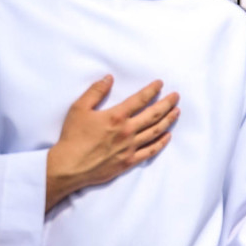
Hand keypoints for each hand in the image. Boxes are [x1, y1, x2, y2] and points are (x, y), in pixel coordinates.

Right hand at [45, 76, 179, 211]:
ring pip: (155, 131)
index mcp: (117, 116)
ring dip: (168, 120)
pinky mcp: (129, 161)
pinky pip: (150, 151)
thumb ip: (95, 91)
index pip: (140, 99)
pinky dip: (161, 143)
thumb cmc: (72, 137)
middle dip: (167, 103)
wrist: (68, 166)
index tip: (160, 84)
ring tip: (177, 112)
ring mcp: (130, 147)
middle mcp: (127, 131)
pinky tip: (167, 136)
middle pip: (154, 114)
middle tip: (176, 96)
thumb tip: (109, 78)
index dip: (152, 90)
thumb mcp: (79, 108)